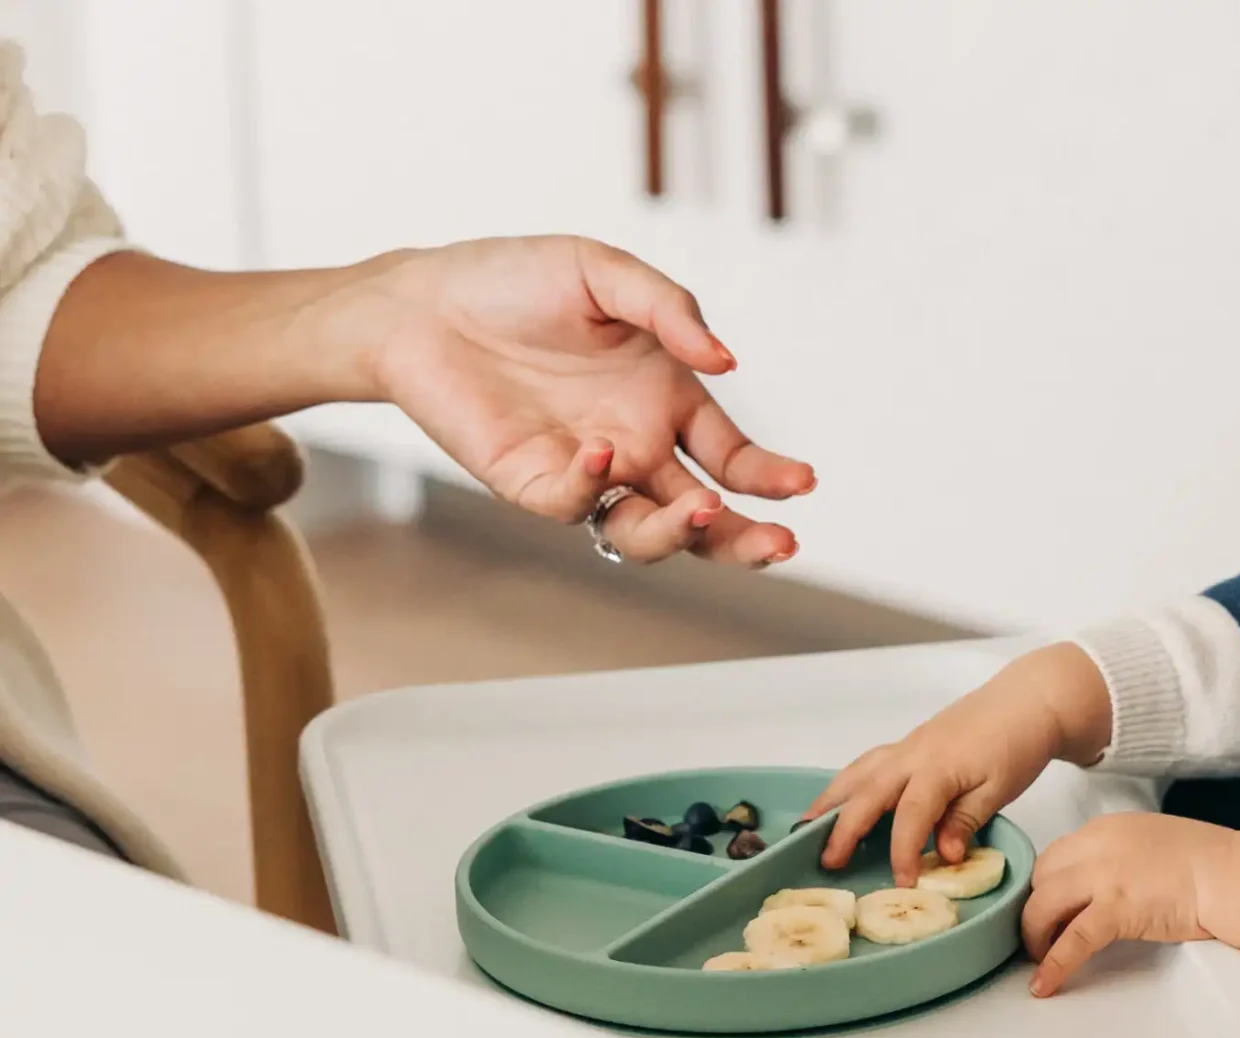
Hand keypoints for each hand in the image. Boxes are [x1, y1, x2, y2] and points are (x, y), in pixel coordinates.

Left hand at [359, 237, 815, 565]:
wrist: (419, 301)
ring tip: (704, 510)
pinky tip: (600, 450)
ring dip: (683, 533)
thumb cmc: (513, 280)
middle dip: (746, 538)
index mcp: (665, 400)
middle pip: (705, 516)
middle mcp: (635, 445)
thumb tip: (724, 361)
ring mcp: (587, 470)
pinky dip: (593, 486)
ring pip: (649, 532)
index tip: (802, 482)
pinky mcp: (532, 482)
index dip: (769, 477)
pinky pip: (575, 503)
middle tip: (780, 544)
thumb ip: (670, 311)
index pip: (732, 457)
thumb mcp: (603, 273)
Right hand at [803, 644, 1112, 879]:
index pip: (910, 815)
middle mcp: (912, 754)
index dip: (903, 851)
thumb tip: (943, 857)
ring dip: (830, 801)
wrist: (1028, 700)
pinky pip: (867, 765)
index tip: (902, 882)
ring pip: (858, 773)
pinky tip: (838, 801)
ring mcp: (907, 747)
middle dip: (843, 828)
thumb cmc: (1017, 744)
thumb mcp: (1000, 789)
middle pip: (868, 792)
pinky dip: (847, 784)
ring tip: (805, 829)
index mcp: (938, 767)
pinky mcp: (909, 744)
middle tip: (827, 861)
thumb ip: (966, 821)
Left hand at [1021, 813, 1235, 996]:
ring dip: (1035, 935)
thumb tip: (1108, 885)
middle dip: (1036, 907)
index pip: (1056, 856)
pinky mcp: (1115, 910)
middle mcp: (1097, 846)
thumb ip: (1124, 857)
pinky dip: (1052, 965)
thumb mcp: (1154, 842)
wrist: (1232, 875)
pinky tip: (1043, 984)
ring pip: (1042, 906)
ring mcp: (1103, 877)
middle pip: (1041, 877)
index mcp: (1107, 829)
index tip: (1051, 908)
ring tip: (1040, 959)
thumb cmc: (1209, 862)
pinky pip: (1070, 941)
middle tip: (1043, 934)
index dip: (1048, 886)